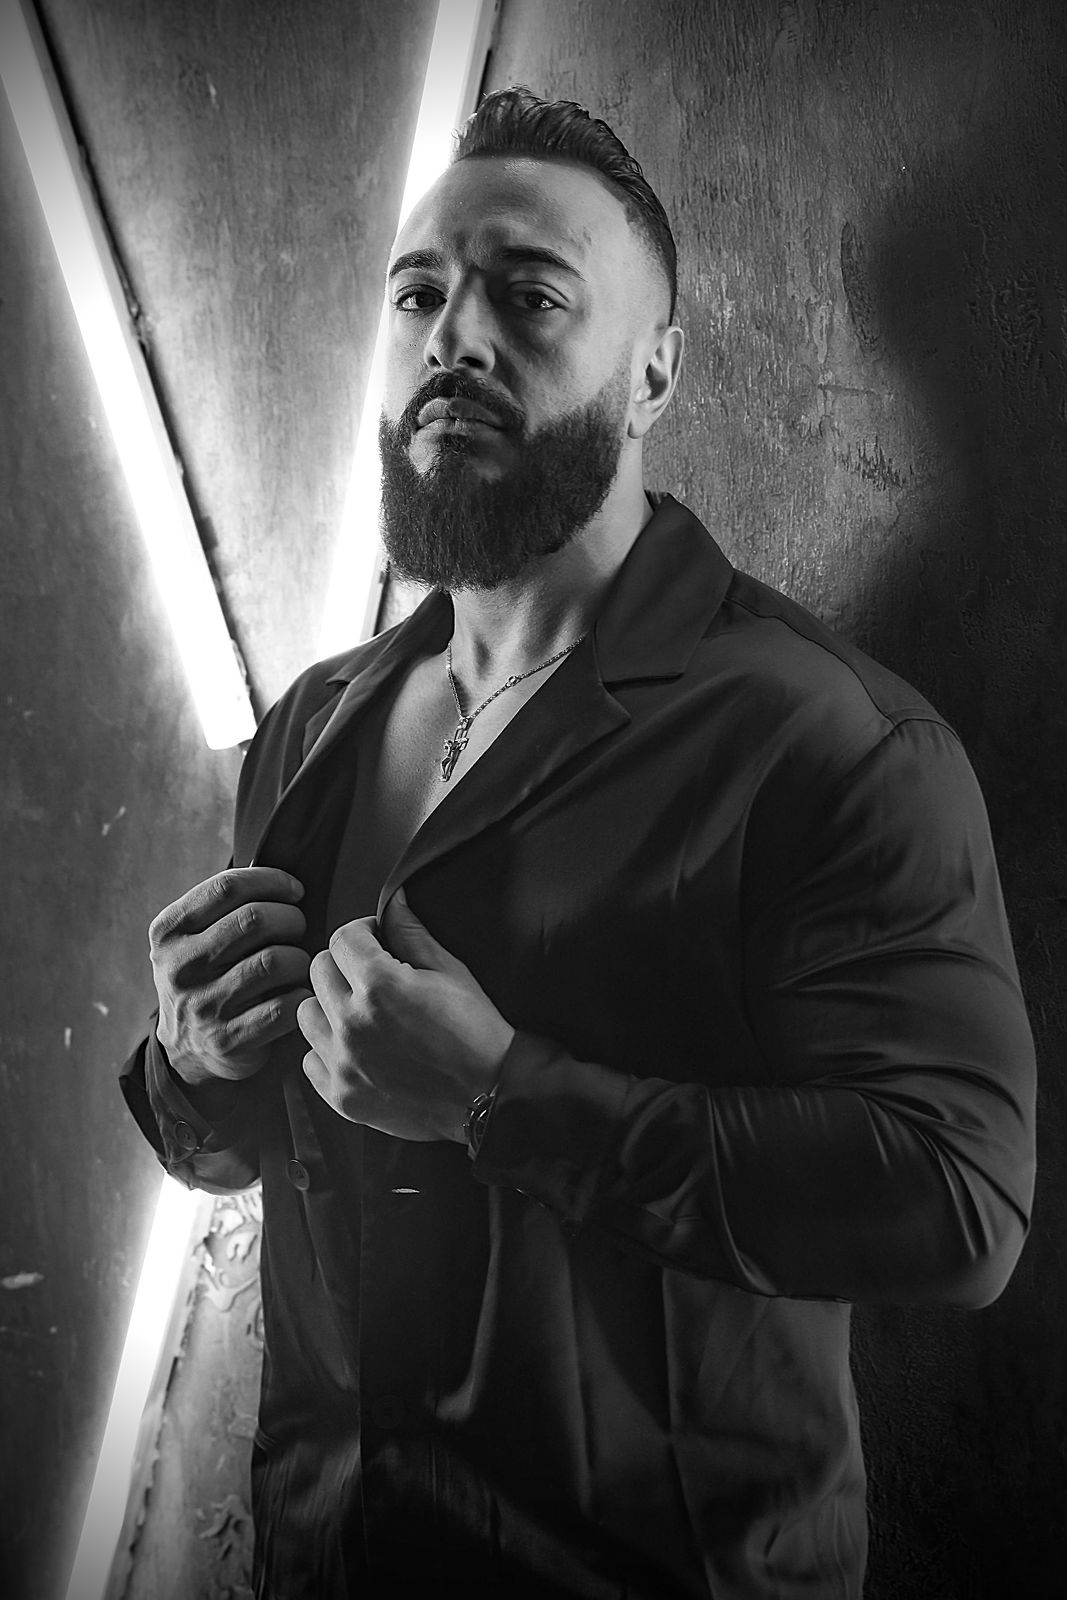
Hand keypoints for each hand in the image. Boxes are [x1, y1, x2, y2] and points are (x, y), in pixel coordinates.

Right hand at [150, 867, 312, 1086]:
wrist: (188, 1047)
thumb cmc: (206, 975)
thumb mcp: (194, 936)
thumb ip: (225, 906)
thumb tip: (282, 878)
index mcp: (169, 931)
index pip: (227, 887)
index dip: (272, 881)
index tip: (295, 891)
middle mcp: (180, 966)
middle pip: (256, 920)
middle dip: (292, 919)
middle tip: (298, 929)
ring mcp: (202, 1005)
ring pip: (275, 961)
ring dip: (300, 959)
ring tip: (299, 963)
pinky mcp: (227, 1040)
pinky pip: (285, 1007)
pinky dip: (302, 995)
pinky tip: (300, 993)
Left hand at [297, 889, 513, 1141]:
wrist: (491, 1097)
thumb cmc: (477, 1035)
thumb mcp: (451, 971)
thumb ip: (412, 933)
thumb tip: (393, 903)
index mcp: (380, 986)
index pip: (343, 937)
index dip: (363, 932)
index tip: (377, 941)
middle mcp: (353, 1023)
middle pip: (318, 970)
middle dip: (344, 963)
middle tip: (371, 974)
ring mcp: (344, 1063)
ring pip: (307, 1012)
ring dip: (329, 1005)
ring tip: (360, 1011)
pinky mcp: (342, 1096)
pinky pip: (309, 1060)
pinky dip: (327, 1050)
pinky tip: (356, 1048)